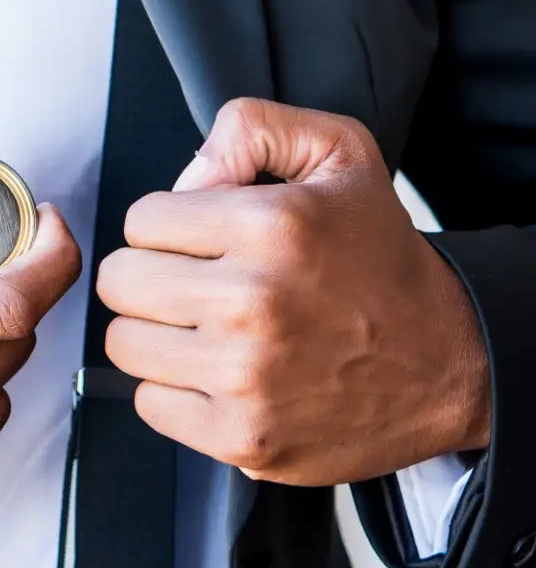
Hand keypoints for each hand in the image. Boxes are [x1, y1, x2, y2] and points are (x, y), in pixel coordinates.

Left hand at [96, 98, 489, 485]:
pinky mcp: (242, 437)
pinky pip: (149, 404)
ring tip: (207, 329)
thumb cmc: (381, 262)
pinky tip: (218, 375)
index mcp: (272, 226)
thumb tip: (185, 175)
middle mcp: (254, 302)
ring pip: (124, 344)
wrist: (449, 361)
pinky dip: (175, 391)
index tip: (200, 240)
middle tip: (195, 284)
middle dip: (150, 277)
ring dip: (157, 335)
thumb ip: (252, 131)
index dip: (167, 226)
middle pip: (119, 283)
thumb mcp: (340, 155)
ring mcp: (246, 376)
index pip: (141, 220)